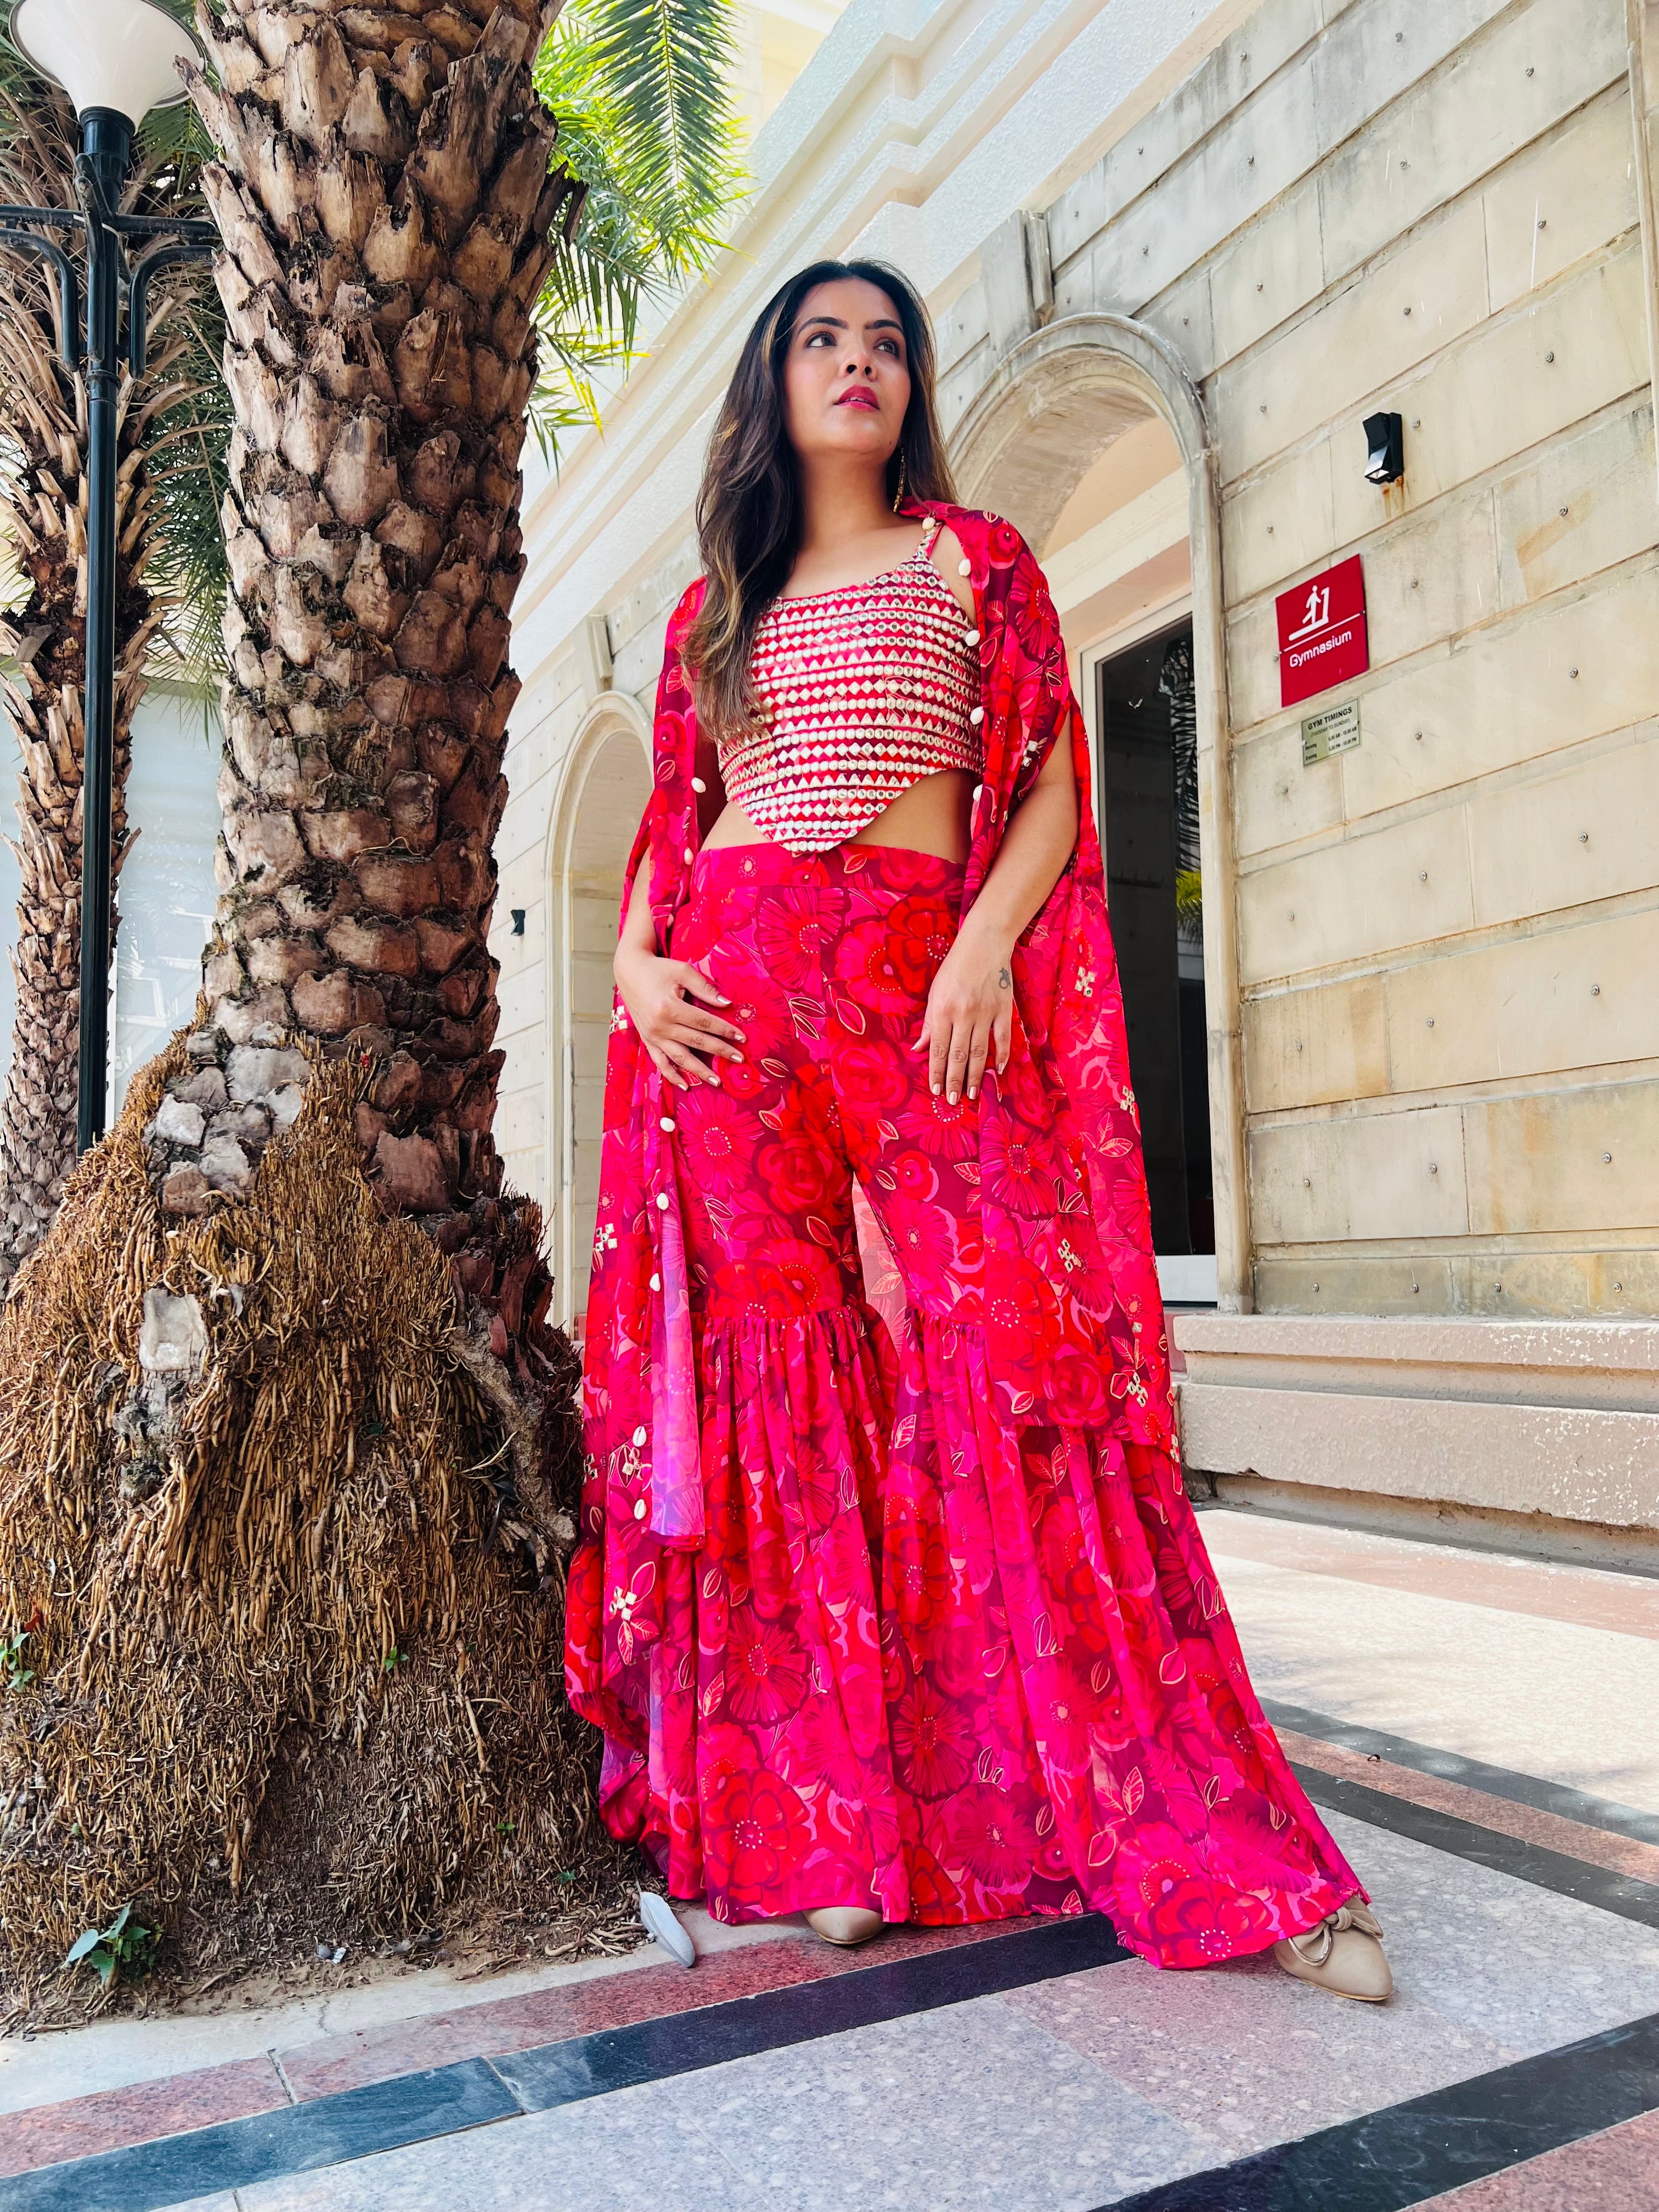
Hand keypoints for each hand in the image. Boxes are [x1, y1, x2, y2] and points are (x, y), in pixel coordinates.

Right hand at [614, 946, 744, 1090]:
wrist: (630, 972)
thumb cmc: (659, 970)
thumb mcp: (683, 971)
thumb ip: (705, 988)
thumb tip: (727, 1004)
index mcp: (670, 1007)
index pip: (704, 1023)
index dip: (725, 1030)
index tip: (742, 1038)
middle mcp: (660, 1026)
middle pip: (696, 1042)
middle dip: (720, 1051)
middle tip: (739, 1059)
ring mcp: (653, 1036)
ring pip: (680, 1058)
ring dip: (700, 1071)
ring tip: (717, 1081)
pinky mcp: (648, 1041)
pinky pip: (660, 1063)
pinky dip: (672, 1076)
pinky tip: (686, 1086)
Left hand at [914, 936, 1012, 1103]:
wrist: (984, 944)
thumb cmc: (955, 969)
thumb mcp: (935, 993)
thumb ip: (929, 1023)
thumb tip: (919, 1049)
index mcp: (942, 1010)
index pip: (937, 1049)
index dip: (936, 1072)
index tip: (935, 1090)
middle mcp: (963, 1014)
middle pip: (957, 1055)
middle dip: (953, 1080)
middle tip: (952, 1100)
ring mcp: (985, 1013)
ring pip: (979, 1051)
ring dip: (974, 1075)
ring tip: (971, 1094)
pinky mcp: (1003, 1009)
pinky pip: (1003, 1038)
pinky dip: (1002, 1055)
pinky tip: (998, 1071)